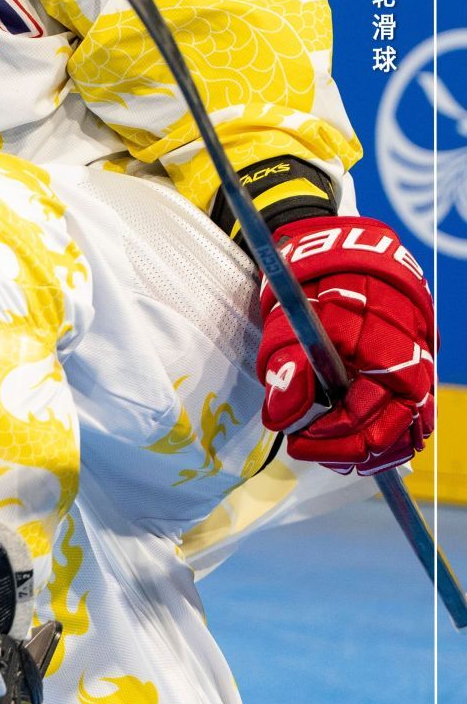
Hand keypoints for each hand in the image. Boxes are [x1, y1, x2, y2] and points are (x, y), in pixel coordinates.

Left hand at [256, 215, 434, 474]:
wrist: (345, 250)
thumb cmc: (312, 287)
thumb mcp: (287, 323)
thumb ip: (287, 371)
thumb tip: (282, 420)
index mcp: (377, 341)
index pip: (362, 411)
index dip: (329, 435)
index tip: (296, 441)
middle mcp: (409, 354)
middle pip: (392, 427)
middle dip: (349, 448)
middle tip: (309, 450)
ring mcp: (421, 361)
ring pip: (411, 425)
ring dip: (374, 447)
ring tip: (334, 452)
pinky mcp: (421, 365)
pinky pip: (417, 412)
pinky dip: (392, 433)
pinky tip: (362, 441)